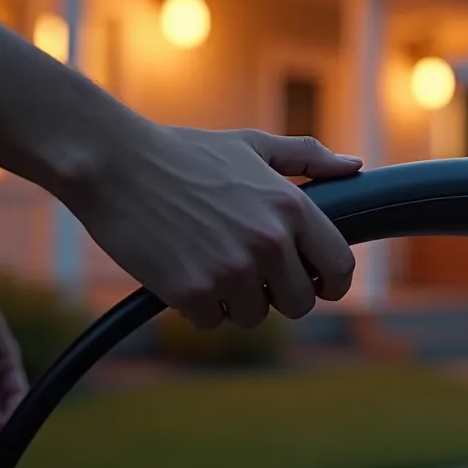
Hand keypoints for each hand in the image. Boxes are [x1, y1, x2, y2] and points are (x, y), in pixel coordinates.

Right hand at [66, 125, 361, 328]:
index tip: (313, 281)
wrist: (114, 163)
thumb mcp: (251, 146)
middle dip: (277, 294)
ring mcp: (231, 271)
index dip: (329, 282)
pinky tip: (181, 269)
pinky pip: (212, 321)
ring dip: (234, 300)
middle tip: (248, 271)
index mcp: (291, 207)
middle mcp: (268, 242)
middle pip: (300, 304)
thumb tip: (353, 167)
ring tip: (208, 261)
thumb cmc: (184, 152)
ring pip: (254, 316)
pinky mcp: (192, 293)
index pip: (339, 269)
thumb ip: (306, 157)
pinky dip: (197, 305)